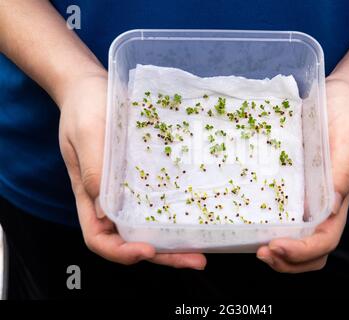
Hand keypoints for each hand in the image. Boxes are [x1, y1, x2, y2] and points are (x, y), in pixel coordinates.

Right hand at [58, 71, 205, 268]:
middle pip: (132, 240)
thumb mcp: (85, 134)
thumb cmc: (83, 108)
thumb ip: (93, 170)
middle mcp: (109, 198)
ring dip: (175, 242)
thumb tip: (107, 212)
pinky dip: (176, 215)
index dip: (121, 252)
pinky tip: (198, 216)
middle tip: (196, 260)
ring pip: (149, 226)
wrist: (92, 87)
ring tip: (204, 248)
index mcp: (89, 195)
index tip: (147, 250)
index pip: (99, 238)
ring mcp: (128, 188)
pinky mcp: (144, 175)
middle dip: (163, 256)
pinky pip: (159, 201)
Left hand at [256, 78, 348, 272]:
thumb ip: (342, 169)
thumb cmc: (348, 113)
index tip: (276, 245)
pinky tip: (250, 222)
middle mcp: (323, 204)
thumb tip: (330, 206)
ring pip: (297, 239)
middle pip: (311, 251)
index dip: (302, 251)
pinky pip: (283, 214)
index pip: (325, 240)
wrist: (339, 96)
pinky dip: (269, 227)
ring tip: (253, 246)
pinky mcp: (294, 184)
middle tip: (260, 253)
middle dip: (287, 261)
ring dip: (278, 252)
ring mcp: (308, 197)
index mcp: (339, 197)